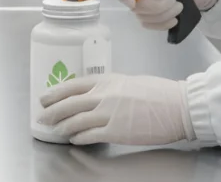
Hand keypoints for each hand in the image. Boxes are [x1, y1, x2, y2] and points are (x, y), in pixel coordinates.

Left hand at [39, 74, 192, 146]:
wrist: (177, 107)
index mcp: (106, 80)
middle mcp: (104, 95)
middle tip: (42, 116)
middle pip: (69, 104)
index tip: (44, 97)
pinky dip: (79, 138)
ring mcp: (108, 113)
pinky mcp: (116, 131)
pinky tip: (74, 140)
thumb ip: (109, 88)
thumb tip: (94, 96)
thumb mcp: (128, 81)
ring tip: (57, 130)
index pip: (72, 85)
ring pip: (75, 121)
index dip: (55, 93)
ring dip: (63, 127)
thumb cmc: (158, 94)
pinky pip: (89, 135)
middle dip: (52, 111)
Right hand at [113, 0, 220, 30]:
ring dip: (162, 15)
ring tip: (180, 5)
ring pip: (142, 16)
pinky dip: (162, 24)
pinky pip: (150, 25)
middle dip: (154, 6)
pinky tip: (175, 19)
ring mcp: (146, 1)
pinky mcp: (155, 15)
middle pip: (133, 4)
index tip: (133, 0)